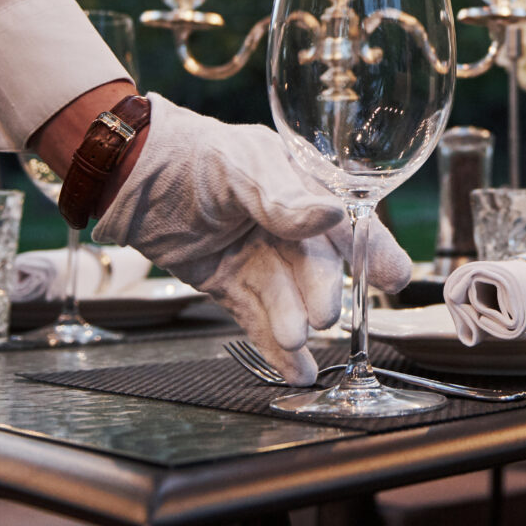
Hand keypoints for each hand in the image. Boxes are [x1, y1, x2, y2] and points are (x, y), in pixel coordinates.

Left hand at [91, 95, 411, 383]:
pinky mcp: (230, 286)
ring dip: (293, 324)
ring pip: (287, 299)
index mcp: (303, 190)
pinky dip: (276, 348)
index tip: (393, 278)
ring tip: (294, 343)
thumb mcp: (243, 163)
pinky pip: (258, 319)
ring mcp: (260, 260)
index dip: (373, 250)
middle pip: (316, 267)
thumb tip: (330, 215)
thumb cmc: (195, 153)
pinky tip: (296, 372)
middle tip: (322, 315)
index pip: (346, 224)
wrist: (132, 175)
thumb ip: (283, 196)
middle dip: (322, 292)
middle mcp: (288, 229)